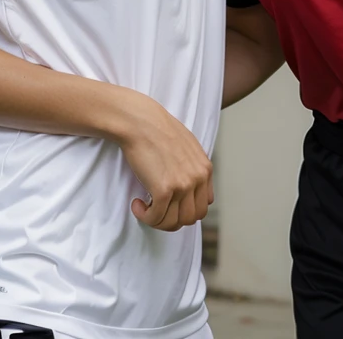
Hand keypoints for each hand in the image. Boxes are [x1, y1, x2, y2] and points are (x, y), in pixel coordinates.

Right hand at [115, 92, 213, 231]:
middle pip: (191, 218)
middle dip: (172, 219)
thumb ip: (193, 168)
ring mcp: (182, 185)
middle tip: (156, 209)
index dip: (185, 209)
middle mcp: (198, 178)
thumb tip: (189, 191)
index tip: (170, 204)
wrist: (141, 121)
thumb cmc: (159, 131)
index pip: (204, 205)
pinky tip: (137, 204)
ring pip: (174, 222)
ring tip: (144, 206)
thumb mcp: (188, 147)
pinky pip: (156, 218)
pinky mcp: (164, 190)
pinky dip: (145, 217)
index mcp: (205, 168)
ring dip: (157, 220)